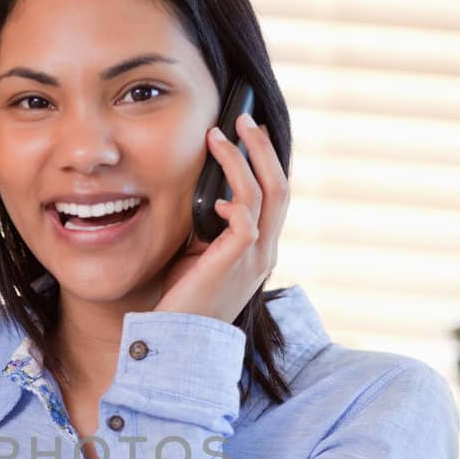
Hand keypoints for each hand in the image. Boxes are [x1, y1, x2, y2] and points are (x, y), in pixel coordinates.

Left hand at [155, 113, 289, 323]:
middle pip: (279, 186)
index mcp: (260, 247)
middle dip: (261, 147)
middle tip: (242, 118)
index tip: (247, 133)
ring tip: (220, 137)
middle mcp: (265, 250)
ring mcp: (255, 258)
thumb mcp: (200, 253)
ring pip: (265, 195)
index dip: (265, 160)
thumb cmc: (186, 298)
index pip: (275, 194)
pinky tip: (216, 198)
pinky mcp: (236, 263)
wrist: (180, 339)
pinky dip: (234, 201)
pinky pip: (246, 222)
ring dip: (243, 160)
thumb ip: (210, 227)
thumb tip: (207, 195)